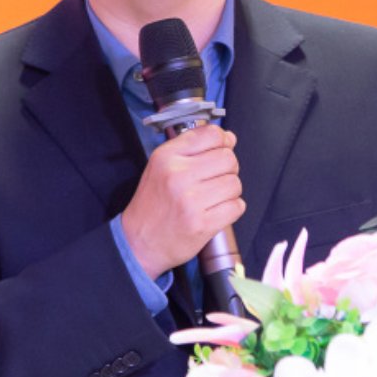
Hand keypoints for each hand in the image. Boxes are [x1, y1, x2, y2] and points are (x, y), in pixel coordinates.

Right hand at [119, 125, 245, 279]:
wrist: (139, 242)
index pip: (211, 134)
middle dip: (228, 169)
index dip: (223, 141)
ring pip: (234, 183)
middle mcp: (178, 175)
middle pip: (228, 159)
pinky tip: (216, 211)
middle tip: (215, 179)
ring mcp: (191, 201)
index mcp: (166, 157)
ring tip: (213, 198)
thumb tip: (229, 138)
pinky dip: (232, 208)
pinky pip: (237, 206)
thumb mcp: (161, 166)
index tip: (221, 149)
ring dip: (230, 191)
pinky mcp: (202, 224)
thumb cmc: (153, 204)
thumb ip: (192, 148)